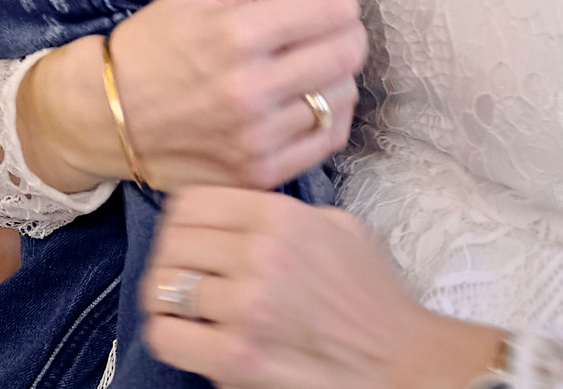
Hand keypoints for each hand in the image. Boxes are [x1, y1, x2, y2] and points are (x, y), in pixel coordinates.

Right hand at [17, 0, 365, 192]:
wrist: (107, 115)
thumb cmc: (159, 42)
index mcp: (236, 34)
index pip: (337, 8)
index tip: (311, 1)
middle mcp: (250, 91)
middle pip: (350, 50)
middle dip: (340, 31)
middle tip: (310, 32)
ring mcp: (257, 141)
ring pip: (345, 95)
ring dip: (333, 75)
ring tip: (300, 69)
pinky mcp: (259, 175)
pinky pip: (331, 138)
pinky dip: (327, 115)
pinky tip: (301, 102)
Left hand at [142, 187, 504, 388]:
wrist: (399, 359)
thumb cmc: (373, 298)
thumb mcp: (340, 228)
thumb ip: (288, 214)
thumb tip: (240, 214)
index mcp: (281, 216)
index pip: (191, 202)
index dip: (181, 221)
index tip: (186, 236)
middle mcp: (259, 254)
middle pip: (172, 242)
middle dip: (171, 258)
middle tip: (182, 273)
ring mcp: (246, 308)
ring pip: (163, 287)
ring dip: (167, 297)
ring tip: (182, 306)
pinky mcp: (237, 358)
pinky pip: (167, 336)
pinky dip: (168, 334)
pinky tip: (187, 335)